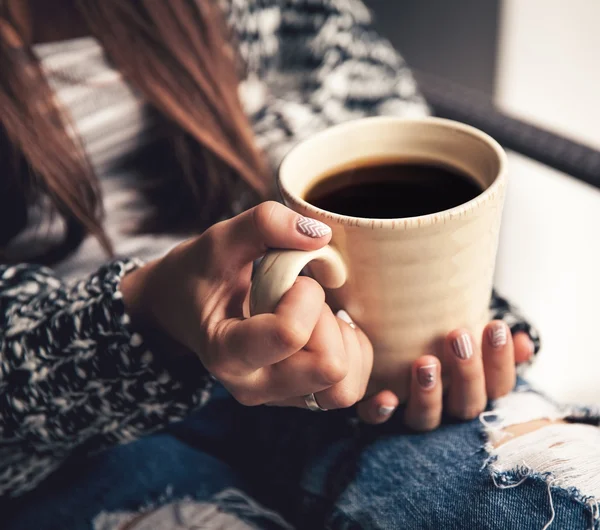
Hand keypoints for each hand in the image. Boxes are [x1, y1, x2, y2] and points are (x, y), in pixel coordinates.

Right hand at [121, 202, 373, 409]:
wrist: (185, 307)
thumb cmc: (202, 273)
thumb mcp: (221, 240)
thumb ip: (265, 224)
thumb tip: (320, 236)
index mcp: (227, 354)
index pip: (291, 334)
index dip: (305, 295)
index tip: (288, 279)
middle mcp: (254, 387)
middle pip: (329, 368)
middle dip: (326, 322)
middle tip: (300, 300)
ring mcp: (280, 397)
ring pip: (345, 387)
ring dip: (341, 341)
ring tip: (312, 316)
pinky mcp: (302, 399)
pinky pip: (351, 388)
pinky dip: (351, 353)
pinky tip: (325, 329)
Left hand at [356, 325, 534, 427]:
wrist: (392, 343)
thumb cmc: (439, 337)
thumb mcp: (468, 334)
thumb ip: (494, 340)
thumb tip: (525, 343)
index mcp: (474, 390)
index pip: (498, 385)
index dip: (500, 361)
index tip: (496, 326)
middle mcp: (447, 408)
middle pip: (467, 405)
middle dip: (467, 372)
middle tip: (458, 336)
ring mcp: (414, 413)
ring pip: (426, 419)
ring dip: (428, 395)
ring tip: (425, 363)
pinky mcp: (378, 412)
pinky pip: (377, 421)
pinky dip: (381, 412)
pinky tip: (386, 397)